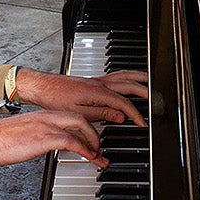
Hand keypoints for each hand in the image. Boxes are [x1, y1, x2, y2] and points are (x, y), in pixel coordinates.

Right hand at [0, 110, 105, 188]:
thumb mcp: (21, 134)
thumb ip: (35, 136)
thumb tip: (40, 145)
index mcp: (42, 115)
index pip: (71, 115)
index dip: (86, 128)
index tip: (92, 139)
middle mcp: (48, 117)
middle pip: (82, 118)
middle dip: (95, 133)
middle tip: (100, 148)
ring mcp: (47, 126)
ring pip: (81, 126)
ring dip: (94, 142)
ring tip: (98, 156)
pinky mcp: (44, 138)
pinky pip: (73, 141)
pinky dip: (85, 150)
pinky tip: (90, 158)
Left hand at [18, 68, 146, 126]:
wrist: (43, 87)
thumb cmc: (56, 100)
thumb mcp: (79, 113)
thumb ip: (102, 114)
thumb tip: (121, 117)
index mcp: (99, 92)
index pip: (124, 104)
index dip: (136, 115)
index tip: (143, 124)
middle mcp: (100, 83)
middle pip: (130, 85)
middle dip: (146, 93)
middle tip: (156, 102)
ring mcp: (98, 80)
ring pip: (125, 76)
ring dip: (139, 78)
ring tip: (151, 82)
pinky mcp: (94, 80)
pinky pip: (117, 75)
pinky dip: (128, 76)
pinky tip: (129, 79)